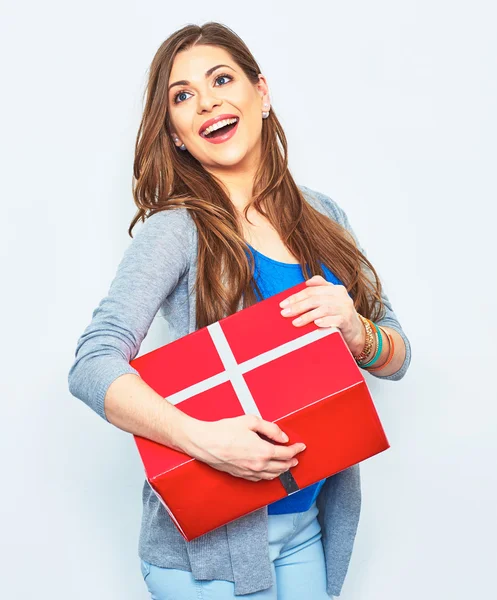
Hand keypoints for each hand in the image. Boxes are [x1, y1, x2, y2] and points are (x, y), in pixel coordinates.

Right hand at [183, 415, 305, 481]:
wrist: (204, 442)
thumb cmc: (224, 430)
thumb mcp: (250, 421)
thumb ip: (270, 429)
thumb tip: (283, 437)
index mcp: (263, 451)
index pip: (286, 453)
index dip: (296, 449)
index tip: (301, 446)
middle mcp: (258, 465)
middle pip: (282, 467)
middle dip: (291, 461)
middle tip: (296, 456)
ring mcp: (249, 472)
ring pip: (272, 475)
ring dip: (282, 470)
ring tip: (287, 465)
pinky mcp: (241, 475)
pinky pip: (261, 478)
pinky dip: (269, 475)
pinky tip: (270, 471)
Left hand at [279, 274, 365, 355]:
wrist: (356, 332)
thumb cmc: (339, 315)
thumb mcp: (331, 300)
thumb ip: (320, 289)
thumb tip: (307, 282)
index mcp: (335, 289)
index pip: (311, 290)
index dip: (296, 296)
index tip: (283, 304)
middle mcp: (341, 296)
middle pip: (315, 299)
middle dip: (298, 306)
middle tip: (285, 313)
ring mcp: (345, 308)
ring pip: (323, 309)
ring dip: (307, 316)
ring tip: (295, 322)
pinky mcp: (348, 320)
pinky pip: (335, 320)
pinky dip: (325, 321)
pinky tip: (315, 324)